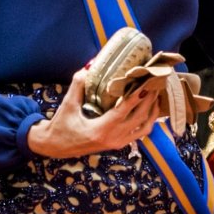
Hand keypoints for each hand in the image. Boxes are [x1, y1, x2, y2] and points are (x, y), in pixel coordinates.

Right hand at [27, 71, 163, 159]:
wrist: (56, 147)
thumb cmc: (61, 126)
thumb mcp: (67, 105)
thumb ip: (77, 85)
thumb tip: (88, 67)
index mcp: (100, 130)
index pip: (124, 111)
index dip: (137, 96)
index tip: (146, 82)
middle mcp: (112, 138)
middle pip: (139, 118)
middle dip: (150, 99)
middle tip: (156, 82)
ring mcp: (118, 143)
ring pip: (144, 127)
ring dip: (153, 111)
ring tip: (157, 93)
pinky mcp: (119, 144)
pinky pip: (140, 133)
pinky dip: (148, 120)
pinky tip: (150, 108)